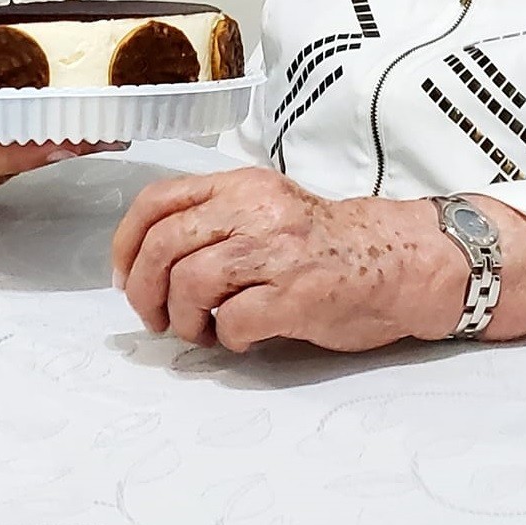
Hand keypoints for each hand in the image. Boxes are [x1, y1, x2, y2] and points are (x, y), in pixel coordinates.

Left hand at [111, 167, 466, 351]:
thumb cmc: (329, 241)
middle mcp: (255, 209)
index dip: (127, 242)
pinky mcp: (297, 294)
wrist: (401, 260)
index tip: (124, 275)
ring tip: (201, 331)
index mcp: (241, 185)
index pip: (158, 200)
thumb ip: (217, 218)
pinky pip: (235, 320)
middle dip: (144, 291)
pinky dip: (226, 338)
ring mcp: (277, 251)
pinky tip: (242, 339)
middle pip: (164, 245)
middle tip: (154, 318)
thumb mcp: (268, 207)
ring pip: (191, 282)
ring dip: (183, 319)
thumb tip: (151, 259)